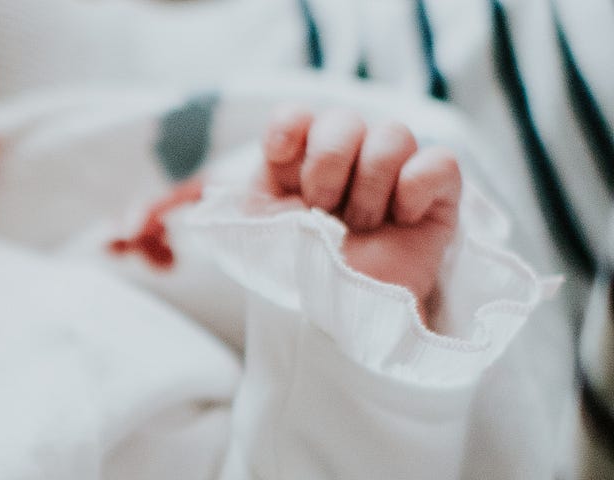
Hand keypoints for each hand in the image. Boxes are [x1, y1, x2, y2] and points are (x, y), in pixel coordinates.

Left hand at [262, 106, 460, 322]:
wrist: (336, 319)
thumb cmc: (296, 271)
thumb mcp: (258, 226)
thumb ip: (258, 183)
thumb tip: (271, 151)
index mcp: (300, 161)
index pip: (298, 114)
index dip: (289, 124)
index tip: (278, 155)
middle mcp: (349, 159)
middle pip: (344, 119)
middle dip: (327, 162)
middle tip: (322, 208)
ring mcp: (394, 174)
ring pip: (394, 134)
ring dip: (369, 184)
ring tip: (360, 225)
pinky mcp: (437, 196)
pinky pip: (440, 161)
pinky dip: (416, 186)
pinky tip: (400, 218)